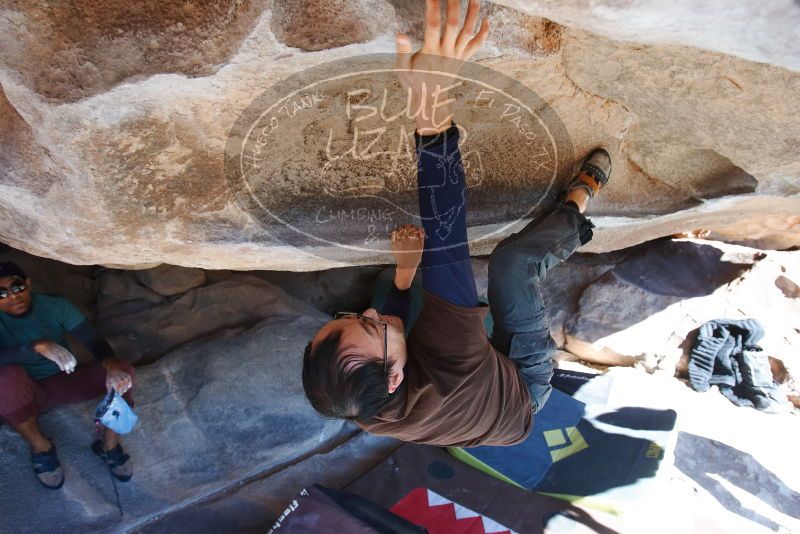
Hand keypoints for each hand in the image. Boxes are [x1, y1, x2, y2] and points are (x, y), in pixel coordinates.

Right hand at [33, 341, 76, 373]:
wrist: (44, 344)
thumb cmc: (51, 347)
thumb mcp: (59, 349)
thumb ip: (62, 352)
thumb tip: (65, 358)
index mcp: (65, 350)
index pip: (71, 356)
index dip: (73, 361)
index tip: (74, 366)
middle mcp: (63, 352)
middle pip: (69, 360)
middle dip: (71, 366)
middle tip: (72, 371)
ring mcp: (59, 354)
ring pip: (65, 362)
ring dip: (67, 368)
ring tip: (68, 372)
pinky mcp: (55, 356)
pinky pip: (60, 362)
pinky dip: (62, 366)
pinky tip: (62, 369)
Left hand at [103, 360, 132, 394]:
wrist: (113, 369)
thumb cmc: (110, 377)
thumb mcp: (108, 383)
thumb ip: (109, 390)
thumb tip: (111, 395)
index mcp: (115, 382)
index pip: (118, 390)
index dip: (118, 393)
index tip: (117, 395)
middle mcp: (121, 380)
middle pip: (123, 389)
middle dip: (121, 392)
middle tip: (120, 393)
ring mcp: (125, 378)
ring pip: (127, 386)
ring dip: (125, 389)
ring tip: (123, 390)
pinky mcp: (128, 376)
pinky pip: (130, 382)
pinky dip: (129, 385)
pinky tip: (128, 386)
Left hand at [391, 224, 424, 288]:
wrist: (407, 265)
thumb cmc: (414, 258)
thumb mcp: (421, 247)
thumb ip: (421, 238)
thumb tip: (420, 230)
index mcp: (415, 239)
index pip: (415, 228)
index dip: (414, 227)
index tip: (413, 229)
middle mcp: (408, 239)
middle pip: (407, 227)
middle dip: (408, 227)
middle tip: (408, 229)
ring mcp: (400, 240)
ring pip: (400, 229)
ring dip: (402, 228)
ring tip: (402, 231)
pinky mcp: (394, 243)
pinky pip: (394, 234)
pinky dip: (395, 232)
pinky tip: (397, 233)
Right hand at [395, 0, 489, 133]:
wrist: (430, 100)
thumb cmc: (414, 82)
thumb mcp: (402, 69)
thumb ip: (402, 52)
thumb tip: (400, 35)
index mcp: (431, 52)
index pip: (432, 25)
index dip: (432, 7)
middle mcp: (447, 52)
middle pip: (453, 24)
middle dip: (455, 4)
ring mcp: (457, 55)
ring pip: (468, 31)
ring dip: (473, 13)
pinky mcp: (464, 58)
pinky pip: (477, 45)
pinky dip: (484, 33)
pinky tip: (487, 19)